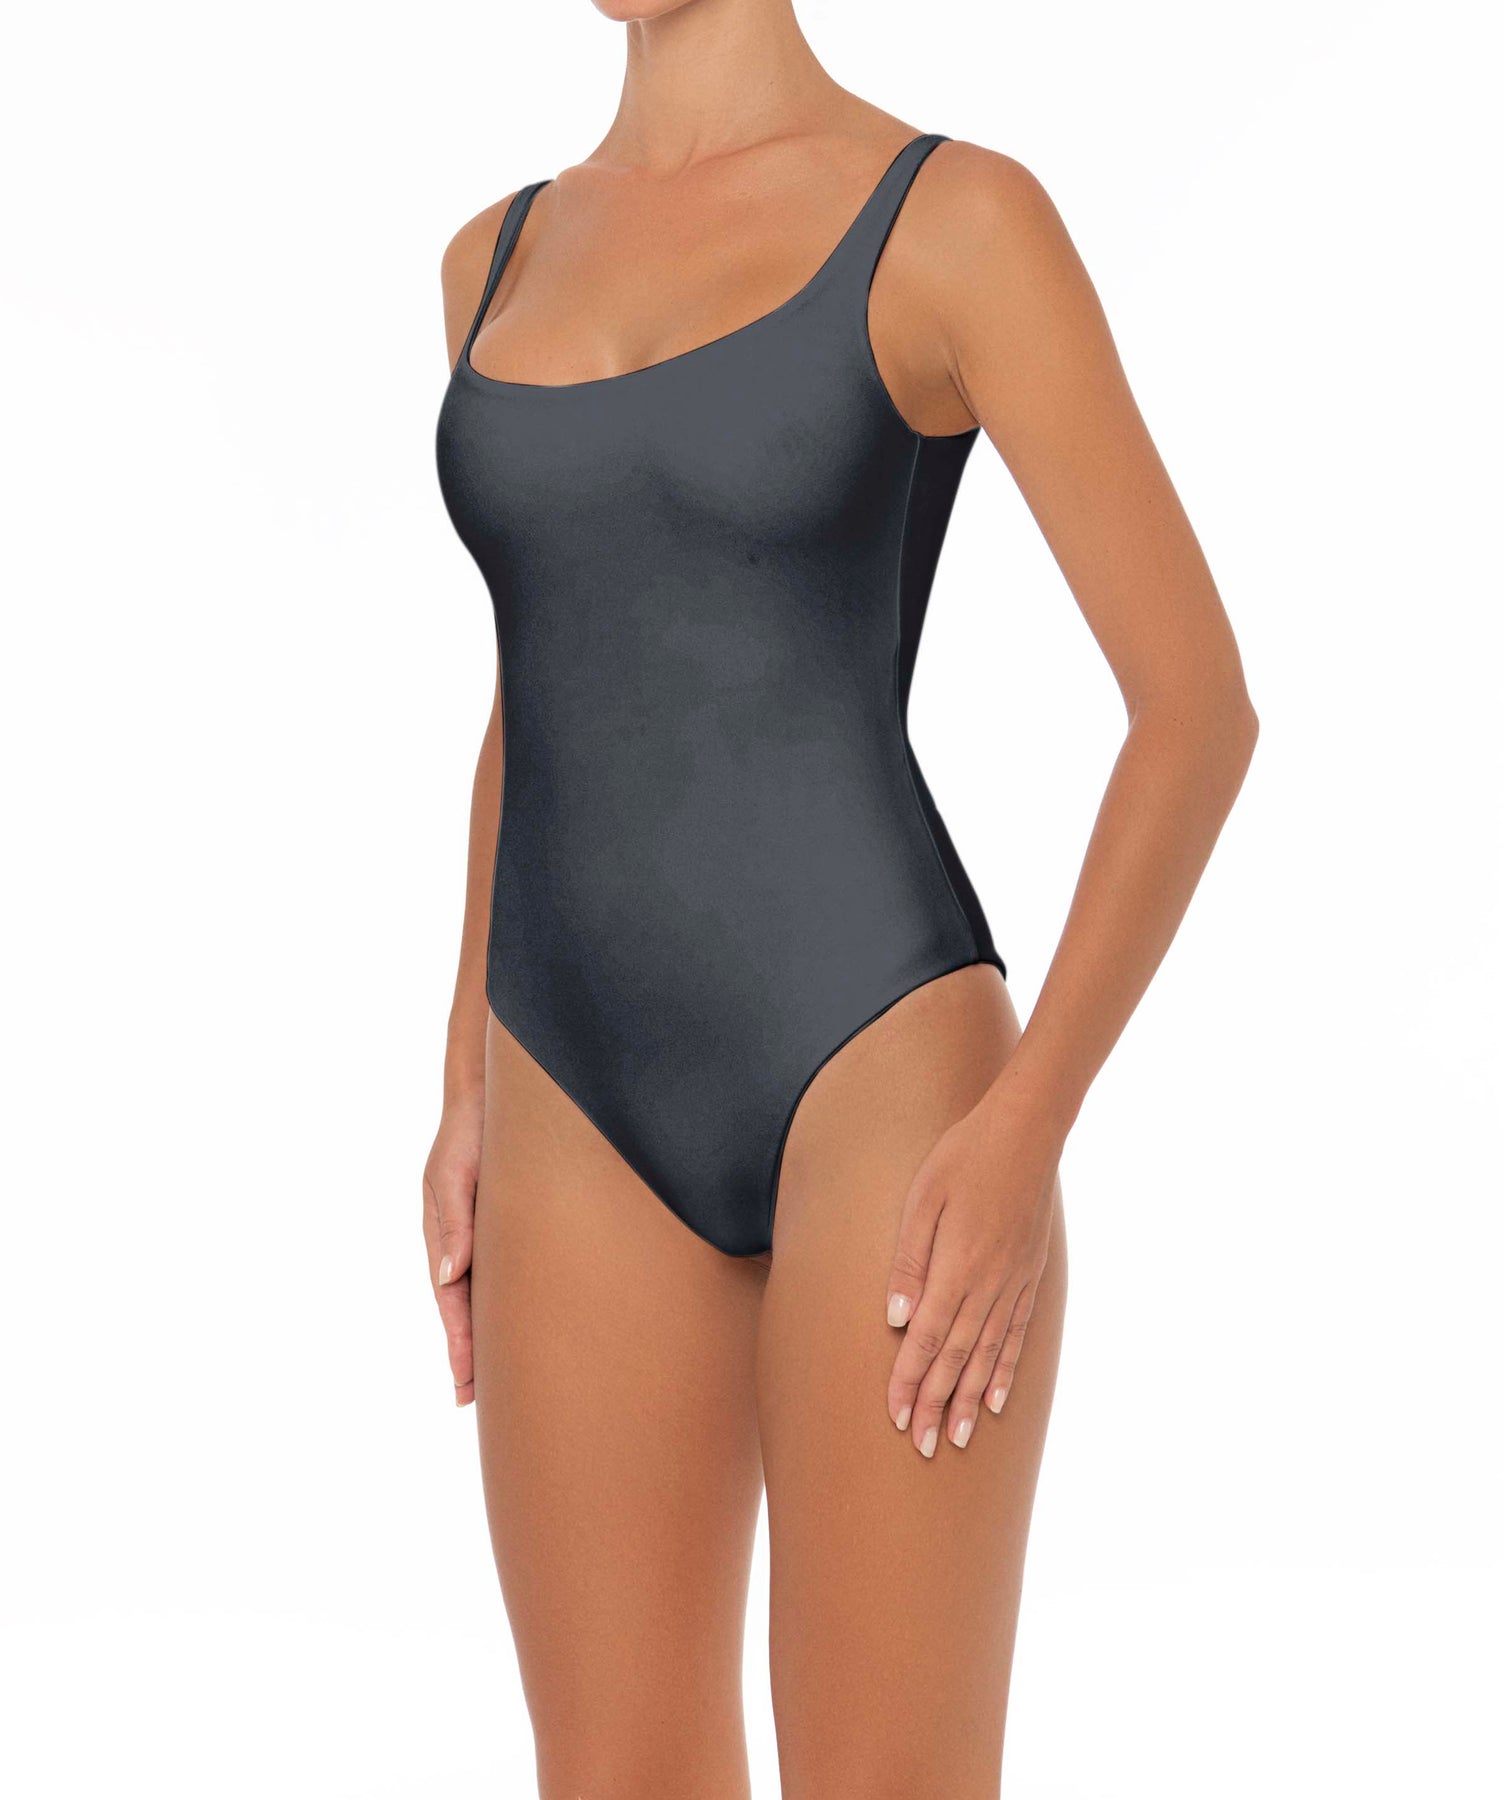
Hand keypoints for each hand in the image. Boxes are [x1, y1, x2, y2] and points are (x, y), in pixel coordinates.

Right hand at [422, 1091, 484, 1406]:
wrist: (495, 1091)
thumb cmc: (469, 1130)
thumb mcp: (454, 1175)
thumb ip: (454, 1223)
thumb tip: (448, 1277)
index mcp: (444, 1235)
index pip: (452, 1303)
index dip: (460, 1345)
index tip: (464, 1386)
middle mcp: (465, 1241)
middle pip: (468, 1308)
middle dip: (471, 1353)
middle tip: (476, 1401)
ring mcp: (487, 1234)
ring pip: (489, 1295)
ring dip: (491, 1332)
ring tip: (500, 1376)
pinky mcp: (510, 1222)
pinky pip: (509, 1271)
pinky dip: (511, 1301)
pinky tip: (523, 1320)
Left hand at [885, 1094, 1059, 1456]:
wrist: (1026, 1131)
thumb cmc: (963, 1158)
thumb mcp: (923, 1200)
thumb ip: (910, 1262)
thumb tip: (895, 1320)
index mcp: (956, 1268)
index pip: (926, 1340)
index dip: (910, 1382)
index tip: (897, 1418)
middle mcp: (988, 1286)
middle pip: (957, 1359)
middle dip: (937, 1405)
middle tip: (923, 1447)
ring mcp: (1014, 1284)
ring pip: (988, 1356)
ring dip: (971, 1400)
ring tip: (959, 1438)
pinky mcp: (1030, 1276)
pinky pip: (1017, 1335)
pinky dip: (1005, 1370)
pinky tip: (998, 1399)